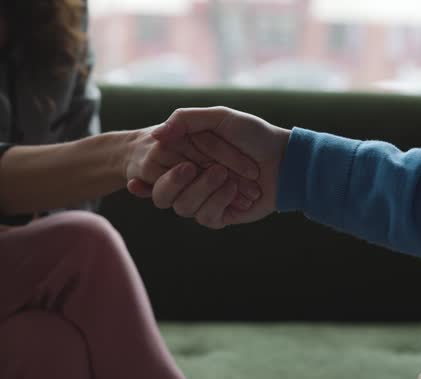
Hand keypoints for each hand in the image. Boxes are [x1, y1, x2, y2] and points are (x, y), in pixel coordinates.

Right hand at [128, 107, 289, 228]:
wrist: (284, 159)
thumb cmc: (253, 135)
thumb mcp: (220, 117)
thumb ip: (185, 120)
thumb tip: (156, 134)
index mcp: (186, 159)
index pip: (155, 174)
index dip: (143, 180)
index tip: (136, 179)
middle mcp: (192, 182)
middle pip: (162, 196)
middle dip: (174, 183)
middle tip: (189, 168)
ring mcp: (206, 200)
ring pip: (184, 208)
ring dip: (205, 189)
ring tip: (227, 175)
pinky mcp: (222, 216)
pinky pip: (206, 218)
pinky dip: (221, 201)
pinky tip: (235, 189)